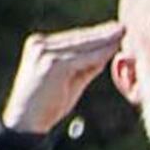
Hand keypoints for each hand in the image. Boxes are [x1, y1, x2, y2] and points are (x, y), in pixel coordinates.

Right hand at [2, 23, 123, 134]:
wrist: (26, 122)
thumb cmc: (47, 105)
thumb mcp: (68, 81)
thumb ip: (85, 67)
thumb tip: (105, 54)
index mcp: (39, 46)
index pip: (73, 38)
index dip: (95, 34)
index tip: (113, 30)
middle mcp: (40, 45)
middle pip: (78, 38)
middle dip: (102, 33)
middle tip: (123, 27)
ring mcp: (45, 53)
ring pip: (83, 44)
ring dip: (104, 39)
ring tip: (122, 33)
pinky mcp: (54, 63)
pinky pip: (84, 57)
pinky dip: (100, 53)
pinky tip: (114, 48)